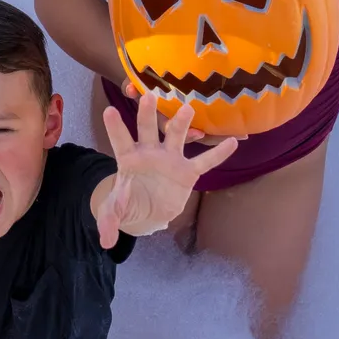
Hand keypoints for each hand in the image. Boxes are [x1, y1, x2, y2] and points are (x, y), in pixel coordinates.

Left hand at [94, 92, 237, 246]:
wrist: (149, 211)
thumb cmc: (129, 204)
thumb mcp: (115, 212)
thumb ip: (110, 221)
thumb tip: (106, 242)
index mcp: (128, 158)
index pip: (120, 140)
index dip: (115, 127)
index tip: (109, 110)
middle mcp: (149, 152)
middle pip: (147, 130)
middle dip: (147, 114)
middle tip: (149, 96)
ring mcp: (170, 158)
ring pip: (176, 136)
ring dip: (181, 123)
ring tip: (187, 108)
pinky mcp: (188, 171)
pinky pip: (205, 162)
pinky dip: (218, 153)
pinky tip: (232, 142)